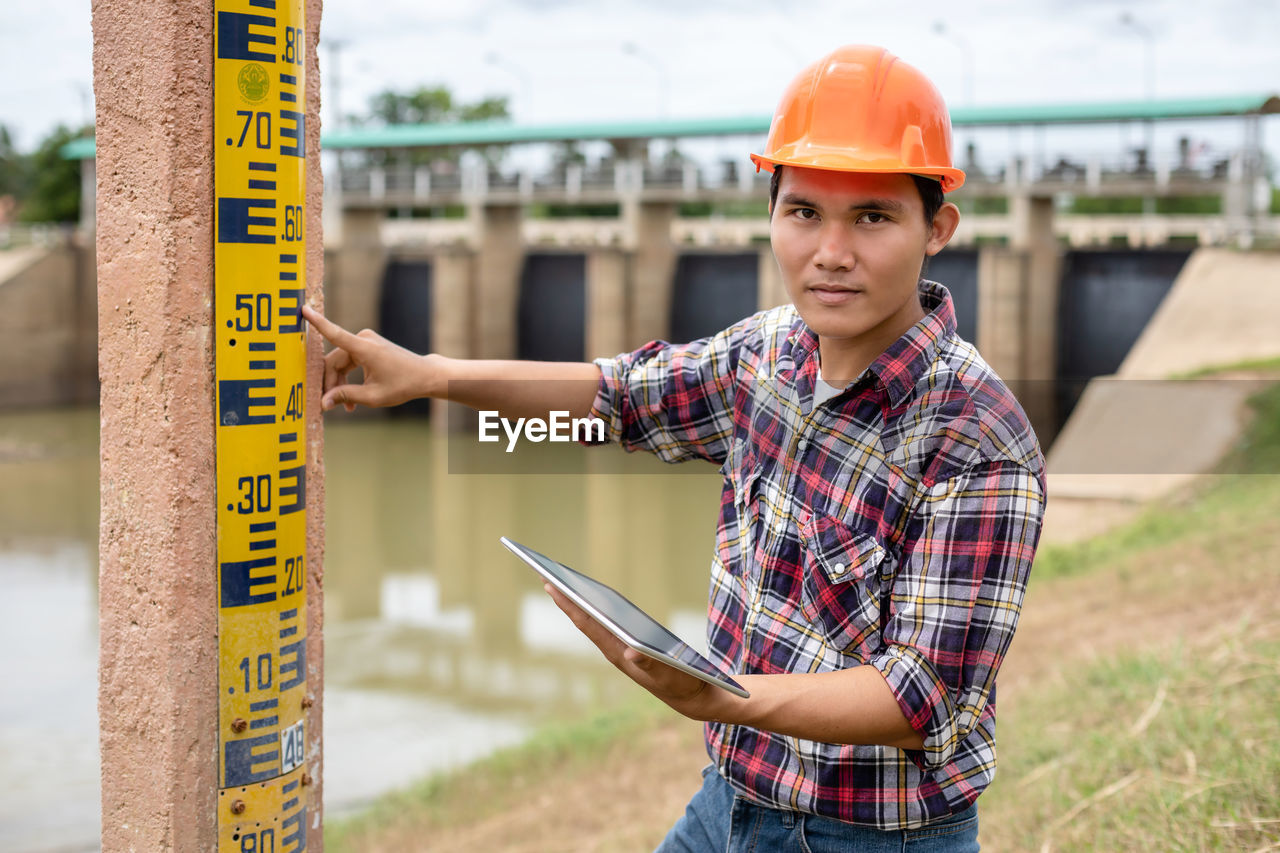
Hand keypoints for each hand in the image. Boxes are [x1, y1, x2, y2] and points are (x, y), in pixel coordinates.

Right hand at [302, 305, 438, 410]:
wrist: (424, 375)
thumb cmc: (403, 385)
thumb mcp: (373, 396)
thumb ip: (346, 397)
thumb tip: (323, 402)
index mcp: (364, 348)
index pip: (334, 333)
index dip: (317, 322)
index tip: (303, 309)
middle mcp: (363, 339)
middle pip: (333, 362)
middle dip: (330, 384)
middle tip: (330, 406)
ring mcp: (365, 341)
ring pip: (339, 364)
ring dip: (339, 385)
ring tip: (346, 407)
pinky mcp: (367, 347)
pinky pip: (348, 362)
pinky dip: (347, 379)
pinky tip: (351, 400)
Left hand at [543, 584, 741, 721]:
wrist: (694, 698)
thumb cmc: (683, 683)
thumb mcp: (671, 675)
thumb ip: (652, 664)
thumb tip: (631, 652)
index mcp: (619, 654)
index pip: (589, 624)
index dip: (569, 605)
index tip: (551, 586)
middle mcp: (615, 651)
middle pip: (585, 621)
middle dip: (566, 599)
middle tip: (544, 575)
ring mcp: (621, 650)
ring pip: (593, 623)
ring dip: (576, 604)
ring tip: (560, 585)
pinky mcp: (630, 649)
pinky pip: (605, 626)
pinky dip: (594, 610)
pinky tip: (590, 602)